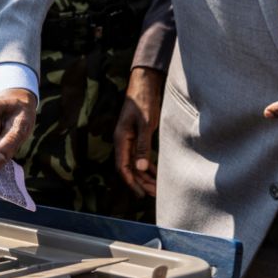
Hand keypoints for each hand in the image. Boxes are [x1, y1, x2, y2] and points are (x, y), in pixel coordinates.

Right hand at [114, 67, 163, 196]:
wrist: (144, 83)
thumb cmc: (144, 101)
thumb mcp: (145, 123)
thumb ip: (142, 146)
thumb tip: (141, 168)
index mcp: (121, 139)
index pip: (122, 167)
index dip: (131, 182)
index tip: (142, 194)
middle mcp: (123, 141)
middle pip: (129, 168)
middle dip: (141, 182)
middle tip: (155, 195)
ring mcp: (130, 139)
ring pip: (135, 163)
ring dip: (145, 176)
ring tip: (157, 188)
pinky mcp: (137, 135)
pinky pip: (140, 156)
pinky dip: (147, 165)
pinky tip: (156, 173)